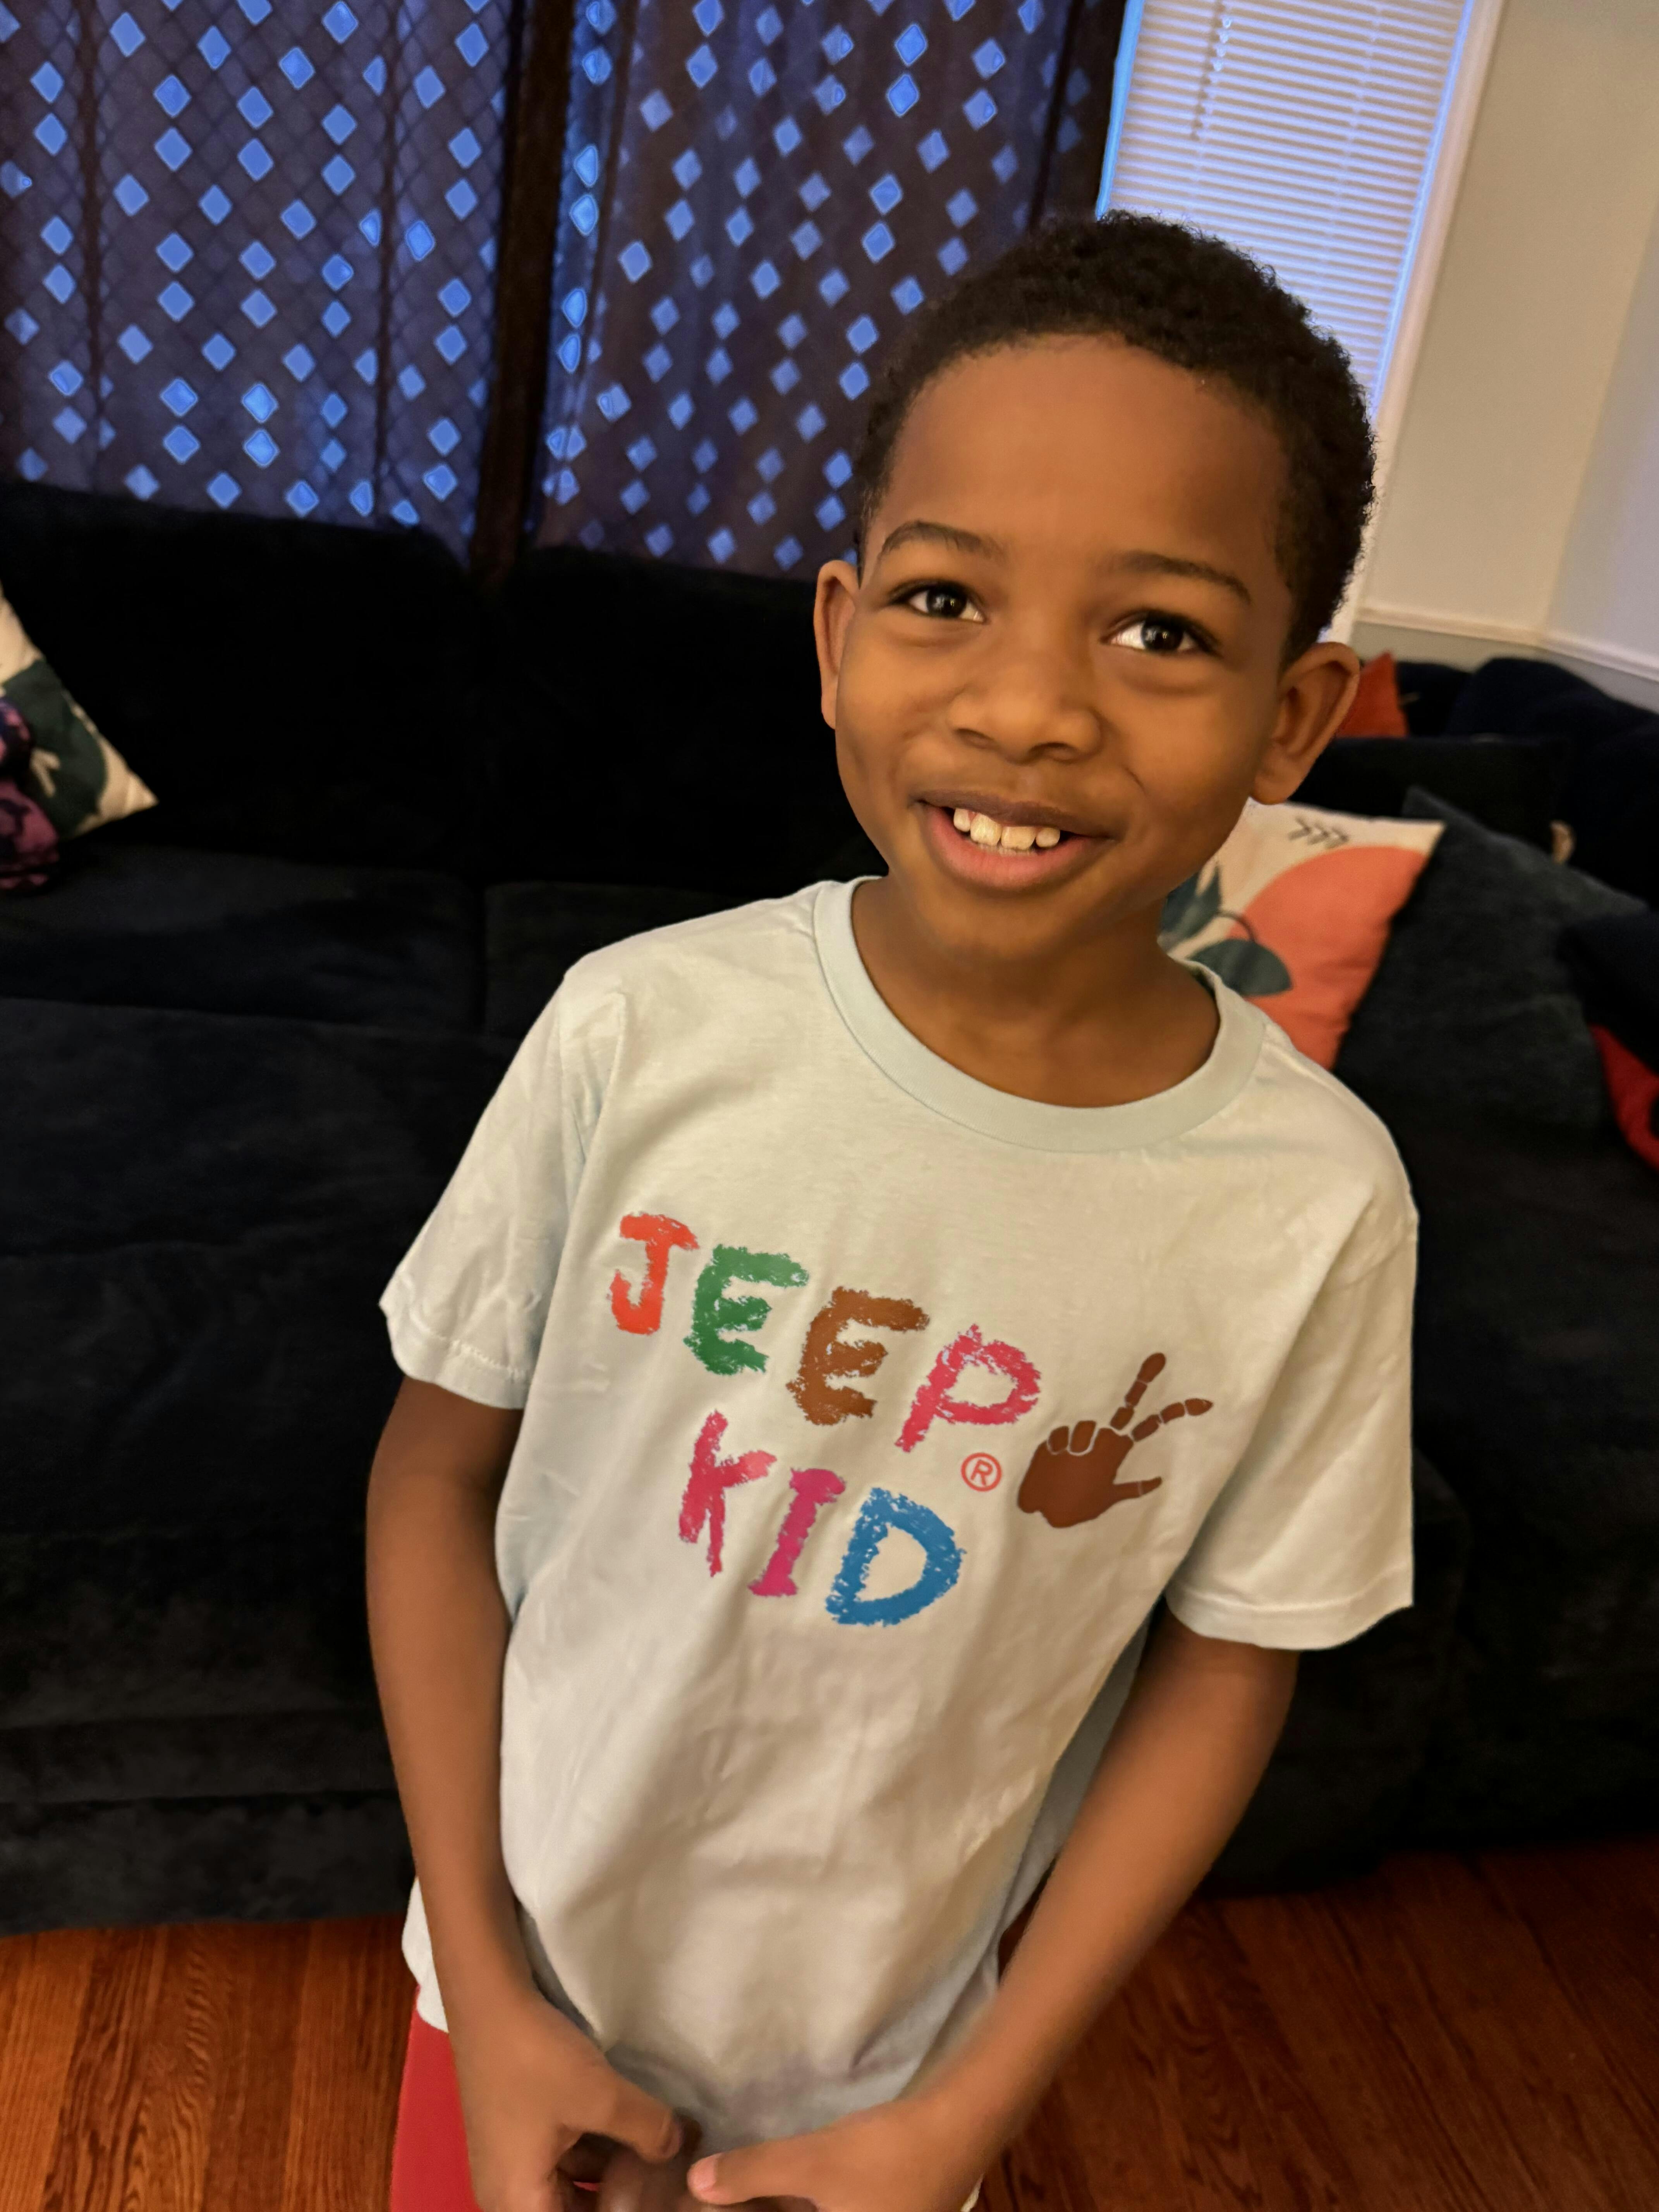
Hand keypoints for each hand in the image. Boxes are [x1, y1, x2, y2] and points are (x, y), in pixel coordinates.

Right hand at [447, 1985, 683, 2211]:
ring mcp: (512, 2161)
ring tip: (660, 2155)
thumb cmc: (536, 2060)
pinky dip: (597, 2148)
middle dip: (620, 2198)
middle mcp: (508, 2193)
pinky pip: (563, 2157)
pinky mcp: (519, 2132)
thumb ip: (647, 2130)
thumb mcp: (601, 2096)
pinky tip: (633, 2129)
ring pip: (571, 2185)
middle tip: (664, 2181)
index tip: (655, 2199)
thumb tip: (678, 2147)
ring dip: (612, 2171)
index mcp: (518, 2203)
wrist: (489, 1998)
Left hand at [686, 2093, 984, 2211]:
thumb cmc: (885, 2156)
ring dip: (778, 2207)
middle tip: (718, 2196)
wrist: (956, 2129)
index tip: (713, 2206)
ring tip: (737, 2191)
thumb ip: (752, 2174)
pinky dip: (801, 2206)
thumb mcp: (812, 2163)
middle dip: (754, 2211)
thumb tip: (695, 2184)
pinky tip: (781, 2188)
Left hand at [1017, 1352, 1211, 1528]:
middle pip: (1126, 1405)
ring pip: (1086, 1425)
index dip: (1175, 1411)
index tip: (1202, 1402)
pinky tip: (1053, 1462)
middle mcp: (1100, 1437)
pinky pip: (1060, 1433)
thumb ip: (1134, 1488)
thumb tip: (1159, 1480)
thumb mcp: (1108, 1499)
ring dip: (1081, 1440)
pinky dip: (1059, 1444)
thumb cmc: (1077, 1506)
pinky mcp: (1055, 1432)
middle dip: (1143, 1381)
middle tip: (1159, 1358)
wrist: (1039, 1511)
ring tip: (1069, 1464)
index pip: (1151, 1425)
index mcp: (1117, 1451)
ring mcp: (1077, 1432)